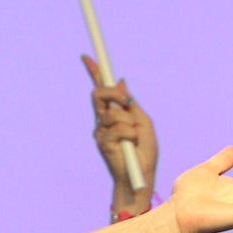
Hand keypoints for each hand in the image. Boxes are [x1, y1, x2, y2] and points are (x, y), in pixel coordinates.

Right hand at [81, 56, 156, 202]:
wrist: (141, 175)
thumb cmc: (144, 151)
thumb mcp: (144, 122)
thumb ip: (131, 104)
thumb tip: (122, 82)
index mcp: (115, 112)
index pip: (102, 89)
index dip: (95, 72)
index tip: (87, 58)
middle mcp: (104, 119)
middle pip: (100, 94)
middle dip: (112, 93)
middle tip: (125, 102)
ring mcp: (101, 130)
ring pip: (112, 112)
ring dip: (128, 123)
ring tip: (133, 138)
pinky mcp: (102, 141)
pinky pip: (118, 127)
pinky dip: (130, 134)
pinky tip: (130, 145)